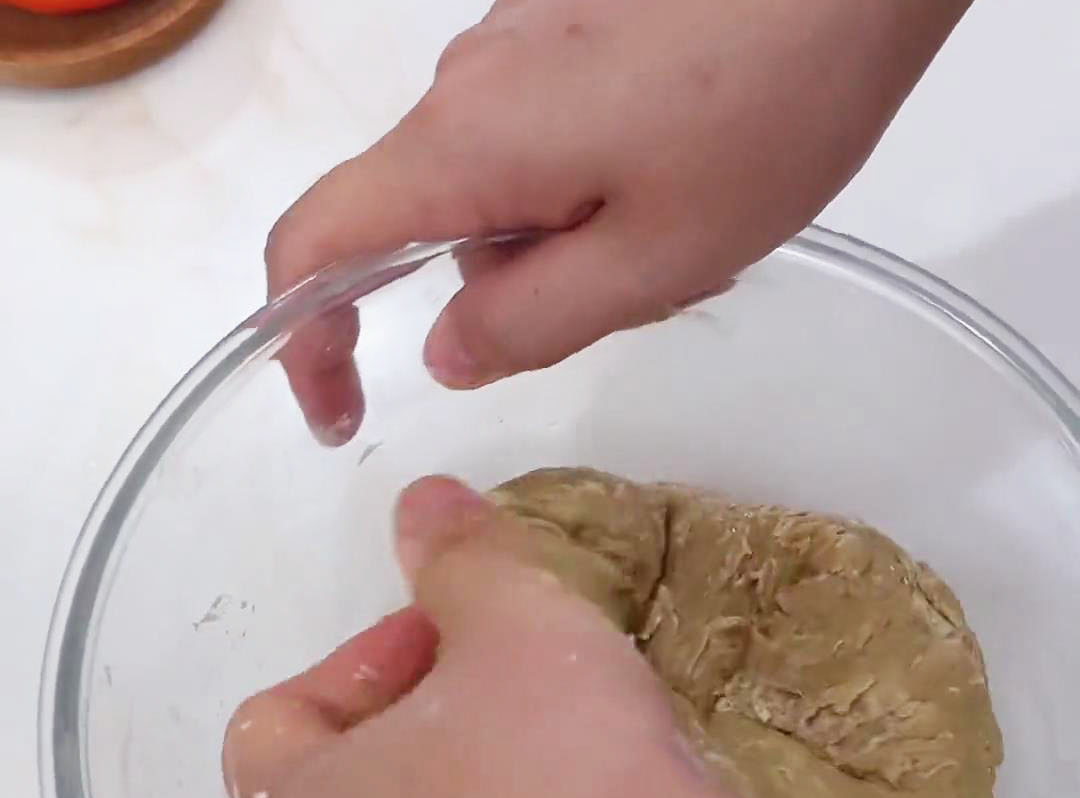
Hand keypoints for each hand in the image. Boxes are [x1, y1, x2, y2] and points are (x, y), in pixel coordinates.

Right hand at [266, 0, 969, 440]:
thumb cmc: (767, 112)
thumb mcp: (652, 263)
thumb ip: (528, 322)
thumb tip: (445, 353)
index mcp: (464, 144)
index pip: (315, 242)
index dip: (304, 341)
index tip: (338, 413)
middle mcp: (465, 81)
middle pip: (426, 222)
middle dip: (502, 288)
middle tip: (635, 296)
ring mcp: (516, 38)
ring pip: (495, 184)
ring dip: (562, 238)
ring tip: (683, 228)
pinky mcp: (567, 22)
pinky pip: (539, 134)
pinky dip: (587, 183)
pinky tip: (684, 171)